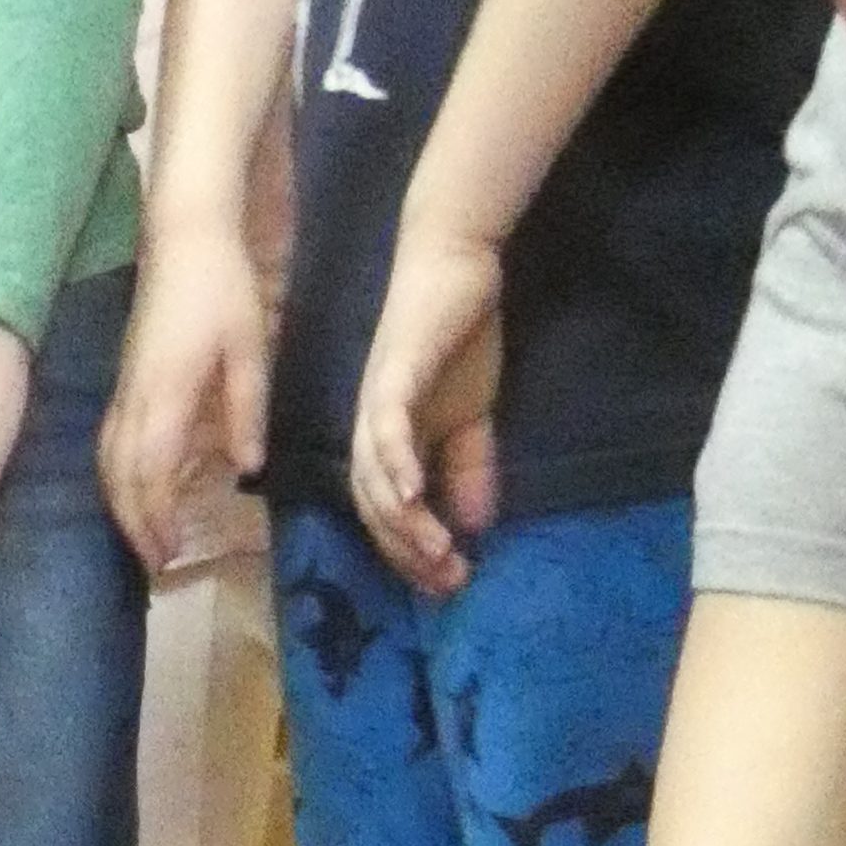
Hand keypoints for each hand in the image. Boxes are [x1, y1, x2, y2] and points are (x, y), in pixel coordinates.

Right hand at [100, 230, 267, 569]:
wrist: (185, 234)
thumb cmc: (223, 287)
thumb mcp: (251, 350)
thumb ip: (247, 410)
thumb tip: (246, 468)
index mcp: (166, 396)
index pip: (151, 474)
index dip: (157, 520)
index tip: (169, 554)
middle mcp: (136, 398)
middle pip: (121, 477)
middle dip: (135, 525)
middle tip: (155, 564)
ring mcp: (125, 387)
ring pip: (108, 461)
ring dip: (121, 505)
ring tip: (142, 537)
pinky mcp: (126, 377)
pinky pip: (110, 440)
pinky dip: (117, 475)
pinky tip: (134, 489)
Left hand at [347, 228, 505, 597]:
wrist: (456, 263)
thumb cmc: (458, 335)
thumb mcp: (471, 415)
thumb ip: (467, 467)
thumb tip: (474, 524)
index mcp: (387, 443)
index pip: (387, 514)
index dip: (413, 553)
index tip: (449, 583)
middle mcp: (371, 431)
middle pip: (373, 508)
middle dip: (408, 551)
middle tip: (447, 580)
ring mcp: (377, 403)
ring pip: (374, 478)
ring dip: (404, 522)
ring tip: (437, 552)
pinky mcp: (392, 374)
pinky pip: (385, 429)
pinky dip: (396, 465)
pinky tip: (413, 497)